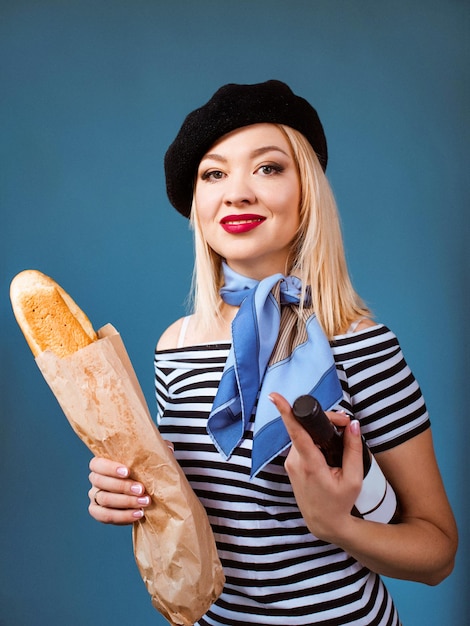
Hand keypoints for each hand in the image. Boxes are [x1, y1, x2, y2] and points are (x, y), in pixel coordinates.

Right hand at [88, 457, 150, 524]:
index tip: (127, 471)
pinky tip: (138, 514)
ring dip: (126, 502)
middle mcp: (95, 479)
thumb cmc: (143, 472)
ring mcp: (95, 496)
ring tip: (144, 502)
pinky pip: (106, 516)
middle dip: (123, 486)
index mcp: (101, 464)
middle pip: (101, 482)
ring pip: (105, 499)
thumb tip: (164, 449)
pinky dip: (123, 516)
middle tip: (141, 489)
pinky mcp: (98, 512)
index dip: (110, 468)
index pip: (97, 464)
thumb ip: (148, 454)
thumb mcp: (145, 460)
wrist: (145, 491)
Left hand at [269, 392, 363, 542]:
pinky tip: (328, 448)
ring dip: (319, 431)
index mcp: (310, 464)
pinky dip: (314, 440)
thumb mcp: (354, 479)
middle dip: (324, 420)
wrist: (323, 523)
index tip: (275, 397)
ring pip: (304, 436)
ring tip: (339, 436)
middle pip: (305, 429)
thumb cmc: (340, 503)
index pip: (296, 432)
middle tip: (344, 423)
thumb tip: (352, 424)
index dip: (285, 412)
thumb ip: (354, 449)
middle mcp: (295, 461)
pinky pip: (302, 444)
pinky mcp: (291, 464)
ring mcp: (291, 463)